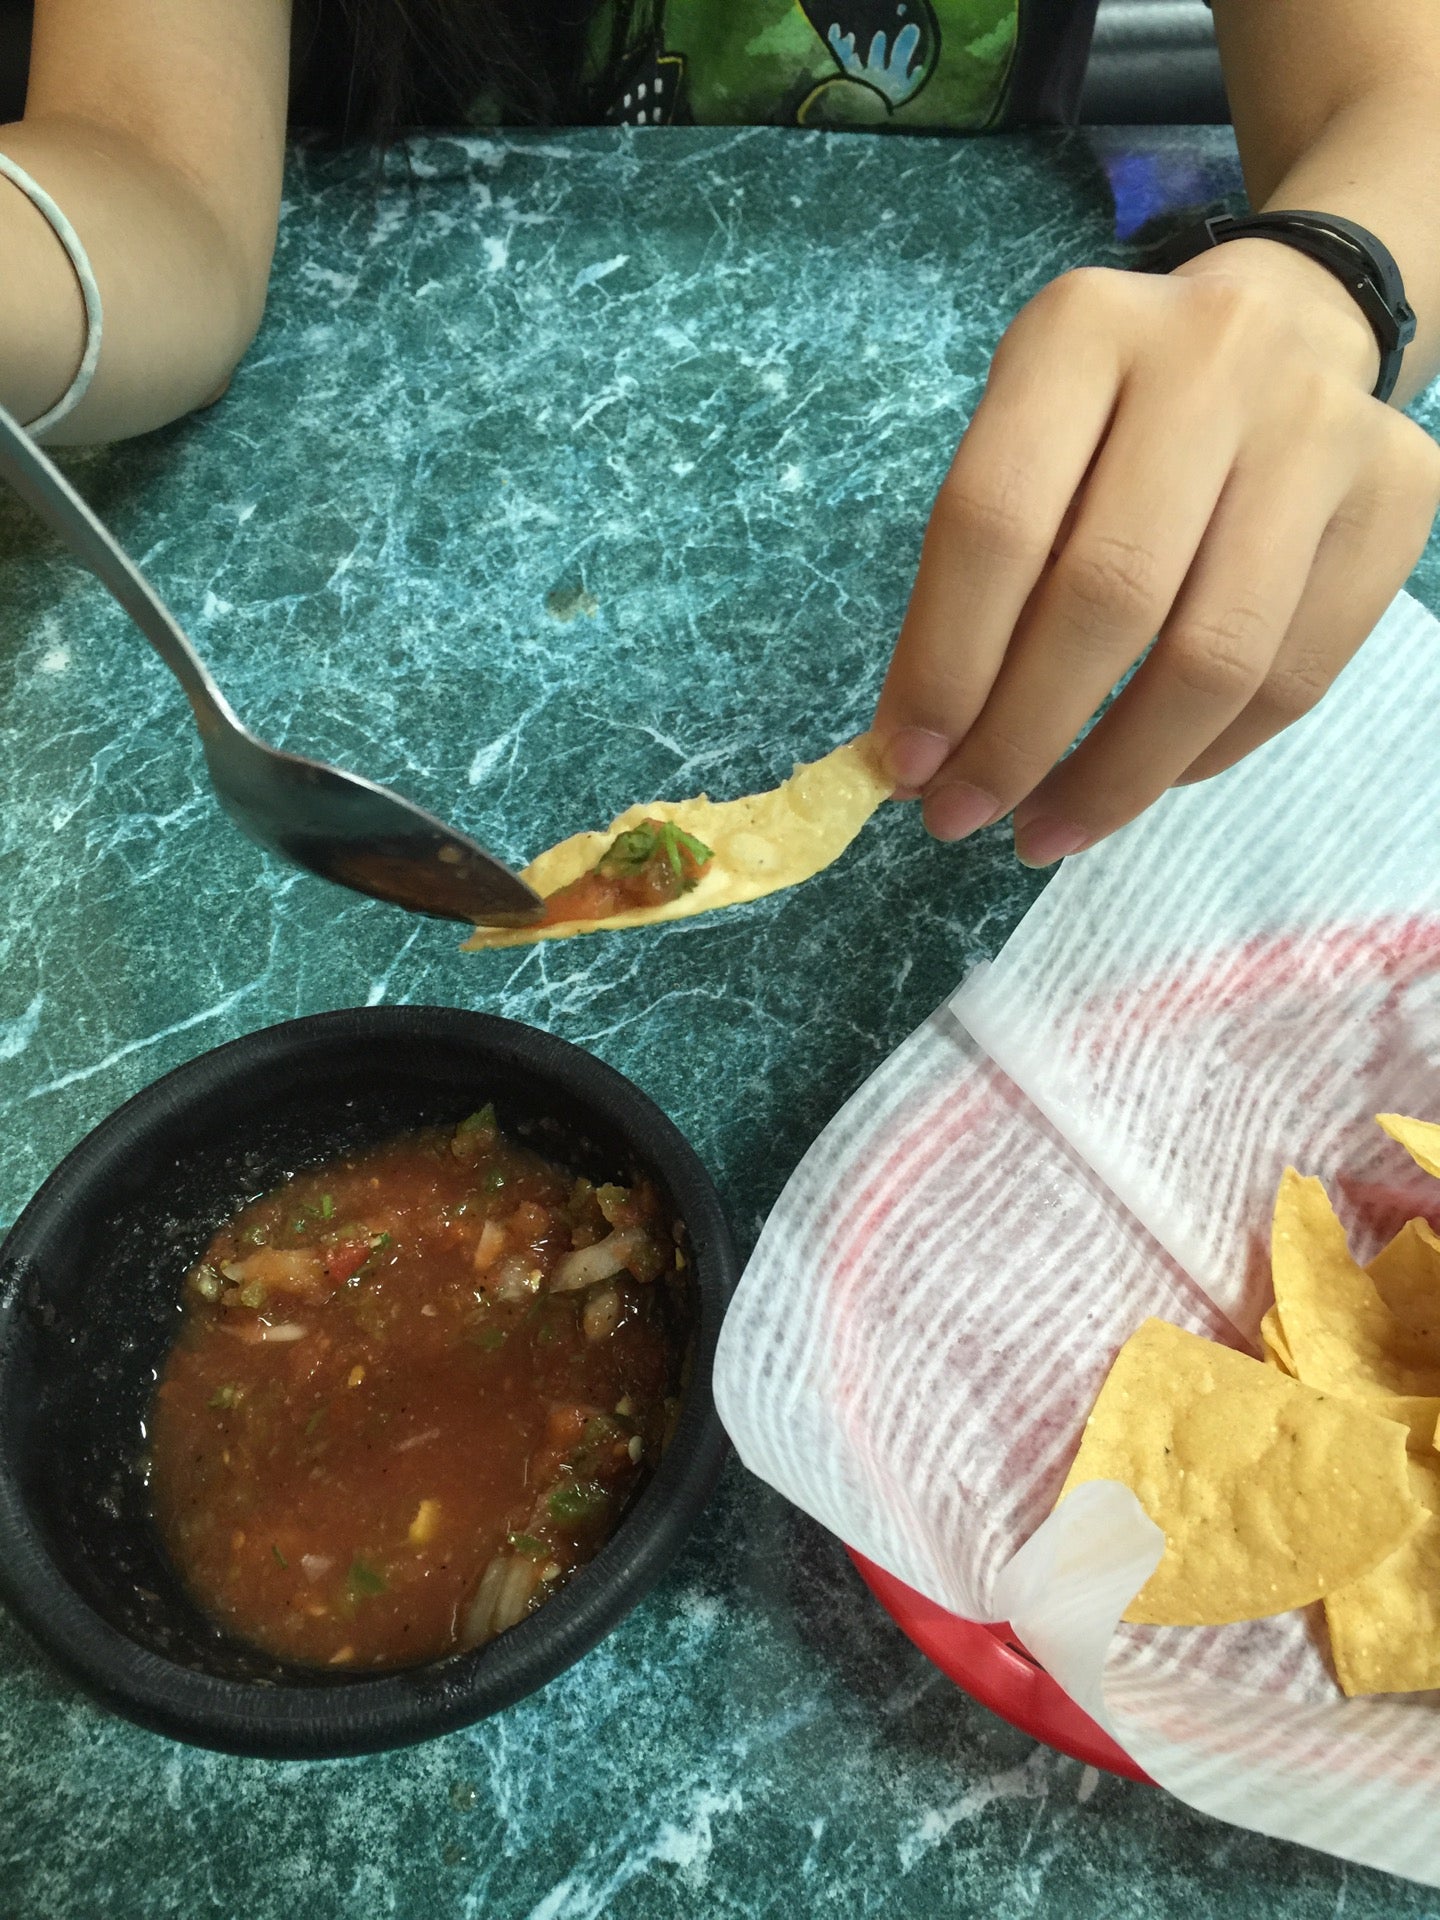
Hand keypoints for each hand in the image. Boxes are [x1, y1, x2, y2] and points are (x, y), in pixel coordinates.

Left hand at [873, 241, 1439, 864]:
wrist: (1281, 329)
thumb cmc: (1112, 416)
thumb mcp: (1022, 442)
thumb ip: (969, 577)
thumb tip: (918, 750)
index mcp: (1082, 331)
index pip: (995, 521)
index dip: (945, 664)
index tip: (905, 767)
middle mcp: (1212, 360)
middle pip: (1109, 596)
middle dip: (1021, 738)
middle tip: (963, 816)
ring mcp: (1320, 429)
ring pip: (1214, 658)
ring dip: (1114, 776)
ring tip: (1044, 829)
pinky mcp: (1396, 499)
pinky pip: (1293, 679)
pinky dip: (1201, 757)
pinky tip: (1138, 780)